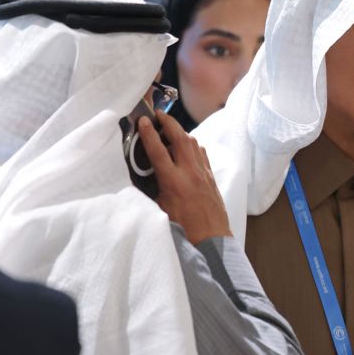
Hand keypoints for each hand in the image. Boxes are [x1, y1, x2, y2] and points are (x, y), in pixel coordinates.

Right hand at [138, 112, 231, 244]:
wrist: (211, 240)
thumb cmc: (183, 229)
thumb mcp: (160, 210)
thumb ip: (152, 189)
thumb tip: (142, 176)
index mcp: (174, 182)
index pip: (158, 151)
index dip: (149, 134)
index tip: (143, 120)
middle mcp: (190, 173)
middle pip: (180, 138)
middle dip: (168, 123)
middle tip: (158, 115)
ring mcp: (203, 173)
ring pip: (193, 144)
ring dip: (181, 133)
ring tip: (170, 129)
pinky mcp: (211, 177)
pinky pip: (202, 154)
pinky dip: (193, 146)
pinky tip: (187, 147)